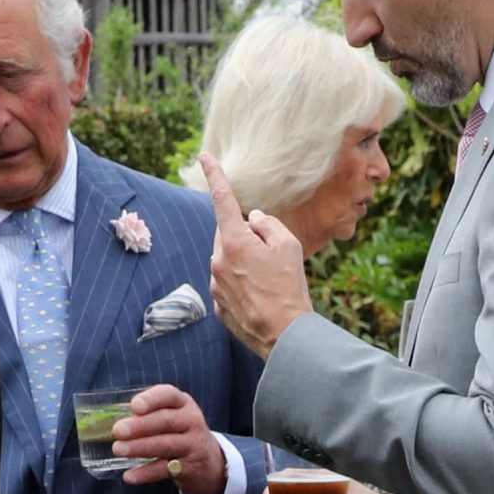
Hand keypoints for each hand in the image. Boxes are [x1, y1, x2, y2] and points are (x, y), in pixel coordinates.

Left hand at [111, 384, 226, 493]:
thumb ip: (147, 415)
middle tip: (118, 430)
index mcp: (182, 403)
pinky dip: (146, 473)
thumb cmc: (179, 433)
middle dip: (140, 425)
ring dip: (140, 447)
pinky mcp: (190, 467)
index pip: (168, 395)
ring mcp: (193, 444)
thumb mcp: (172, 417)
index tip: (135, 406)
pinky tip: (129, 475)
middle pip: (166, 421)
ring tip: (118, 449)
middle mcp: (191, 420)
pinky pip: (165, 469)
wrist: (209, 462)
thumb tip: (109, 419)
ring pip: (166, 444)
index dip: (151, 399)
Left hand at [202, 154, 310, 357]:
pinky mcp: (218, 304)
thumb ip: (267, 224)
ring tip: (268, 282)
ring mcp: (215, 284)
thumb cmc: (290, 287)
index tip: (204, 157)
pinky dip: (242, 283)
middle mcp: (217, 261)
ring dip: (243, 262)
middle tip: (270, 256)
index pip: (221, 200)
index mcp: (233, 241)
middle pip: (227, 235)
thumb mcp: (288, 246)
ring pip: (227, 260)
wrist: (284, 335)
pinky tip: (260, 297)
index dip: (214, 175)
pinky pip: (228, 283)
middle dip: (244, 237)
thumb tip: (253, 218)